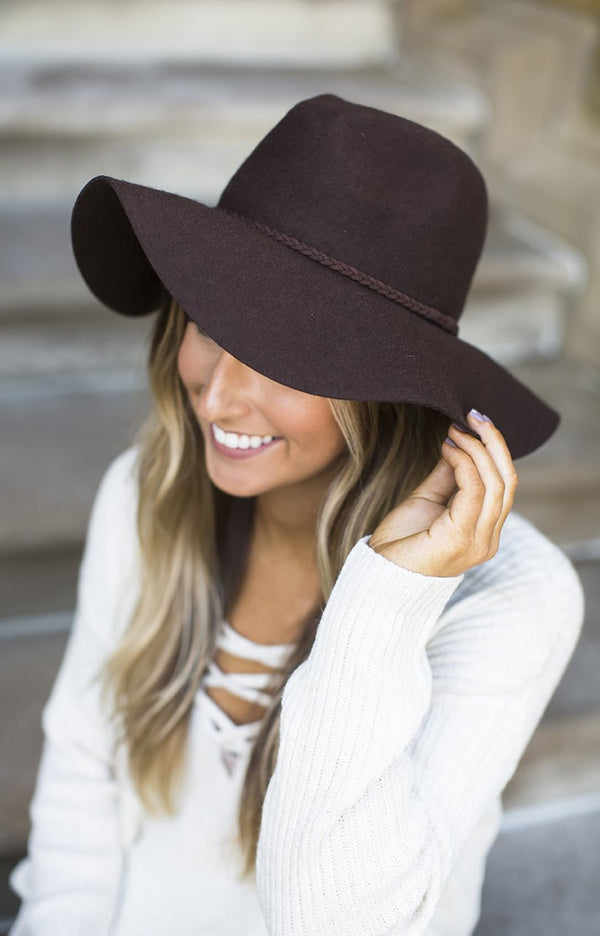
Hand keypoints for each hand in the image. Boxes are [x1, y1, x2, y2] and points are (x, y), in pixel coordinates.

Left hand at [368, 409, 518, 576]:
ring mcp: (478, 541)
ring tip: (455, 431)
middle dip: (493, 443)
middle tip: (472, 416)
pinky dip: (463, 463)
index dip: (494, 450)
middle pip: (507, 480)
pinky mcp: (460, 538)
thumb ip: (447, 477)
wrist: (378, 575)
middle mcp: (488, 539)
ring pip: (495, 483)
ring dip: (476, 449)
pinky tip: (447, 449)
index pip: (504, 484)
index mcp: (484, 532)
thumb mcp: (428, 500)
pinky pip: (473, 491)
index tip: (471, 423)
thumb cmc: (400, 542)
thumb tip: (457, 444)